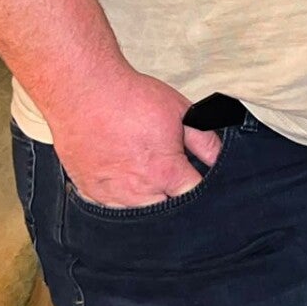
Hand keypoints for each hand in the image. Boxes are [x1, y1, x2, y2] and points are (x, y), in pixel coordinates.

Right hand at [49, 70, 223, 208]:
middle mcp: (139, 191)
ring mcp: (111, 195)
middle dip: (174, 200)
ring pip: (138, 214)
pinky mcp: (89, 191)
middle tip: (173, 179)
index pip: (193, 198)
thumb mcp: (181, 112)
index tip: (199, 181)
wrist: (84, 91)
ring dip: (147, 203)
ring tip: (147, 179)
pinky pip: (110, 209)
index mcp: (166, 173)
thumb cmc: (132, 98)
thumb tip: (221, 160)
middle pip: (166, 212)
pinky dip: (120, 201)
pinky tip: (123, 183)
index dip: (201, 191)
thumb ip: (205, 141)